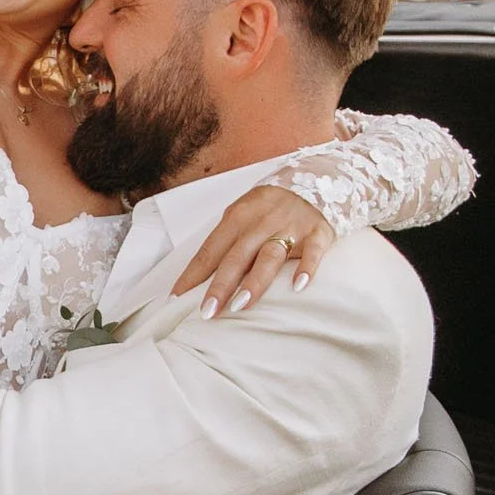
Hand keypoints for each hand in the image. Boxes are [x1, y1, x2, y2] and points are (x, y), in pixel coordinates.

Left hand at [171, 186, 335, 318]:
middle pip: (236, 256)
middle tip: (207, 312)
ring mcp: (289, 227)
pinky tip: (298, 286)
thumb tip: (200, 277)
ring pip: (269, 256)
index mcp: (237, 217)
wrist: (313, 182)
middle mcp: (260, 222)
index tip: (177, 298)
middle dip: (219, 285)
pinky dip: (306, 267)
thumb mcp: (242, 216)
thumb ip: (226, 242)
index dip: (193, 274)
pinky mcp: (317, 233)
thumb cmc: (268, 208)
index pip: (209, 250)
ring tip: (240, 306)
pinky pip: (312, 251)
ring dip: (254, 281)